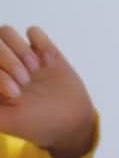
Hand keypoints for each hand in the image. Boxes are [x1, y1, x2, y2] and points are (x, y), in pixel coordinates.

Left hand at [0, 25, 94, 157]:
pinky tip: (48, 62)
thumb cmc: (37, 125)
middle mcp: (2, 65)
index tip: (16, 95)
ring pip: (6, 32)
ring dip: (20, 50)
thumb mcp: (7, 122)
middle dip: (7, 60)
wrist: (71, 123)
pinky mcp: (45, 51)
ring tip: (35, 69)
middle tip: (26, 81)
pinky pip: (34, 32)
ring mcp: (22, 56)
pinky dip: (39, 42)